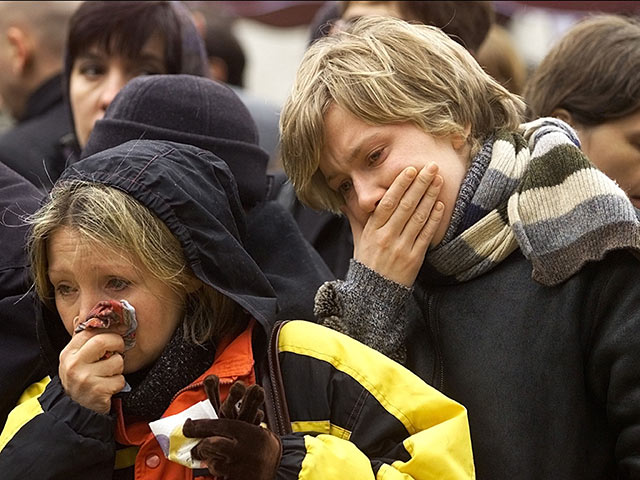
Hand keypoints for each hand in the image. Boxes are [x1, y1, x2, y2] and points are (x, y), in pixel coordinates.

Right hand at [59, 329, 125, 413]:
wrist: (76, 412)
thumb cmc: (81, 381)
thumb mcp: (75, 361)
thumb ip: (82, 341)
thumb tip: (84, 318)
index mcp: (68, 353)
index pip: (90, 331)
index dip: (108, 330)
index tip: (118, 333)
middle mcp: (73, 364)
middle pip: (104, 341)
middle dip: (117, 344)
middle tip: (118, 351)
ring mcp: (84, 378)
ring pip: (117, 361)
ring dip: (119, 369)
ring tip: (108, 375)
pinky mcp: (97, 391)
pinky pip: (120, 380)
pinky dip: (118, 384)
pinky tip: (108, 388)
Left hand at [182, 376, 281, 479]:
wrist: (280, 467)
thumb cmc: (265, 445)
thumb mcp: (254, 428)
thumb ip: (234, 422)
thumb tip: (214, 410)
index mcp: (247, 431)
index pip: (218, 425)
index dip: (199, 426)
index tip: (187, 426)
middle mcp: (242, 449)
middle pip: (212, 444)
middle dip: (202, 446)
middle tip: (199, 447)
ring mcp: (239, 467)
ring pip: (213, 463)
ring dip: (210, 461)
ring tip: (218, 458)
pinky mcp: (237, 479)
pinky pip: (219, 476)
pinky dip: (218, 472)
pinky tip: (224, 468)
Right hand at [344, 163, 443, 285]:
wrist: (374, 295)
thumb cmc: (367, 264)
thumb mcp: (358, 241)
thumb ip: (356, 219)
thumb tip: (347, 201)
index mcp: (372, 231)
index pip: (386, 202)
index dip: (400, 185)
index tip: (410, 169)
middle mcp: (386, 237)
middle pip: (405, 206)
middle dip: (419, 184)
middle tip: (431, 167)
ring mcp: (401, 248)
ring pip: (418, 217)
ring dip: (429, 196)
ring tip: (438, 180)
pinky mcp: (414, 259)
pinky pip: (426, 235)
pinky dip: (434, 219)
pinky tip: (440, 204)